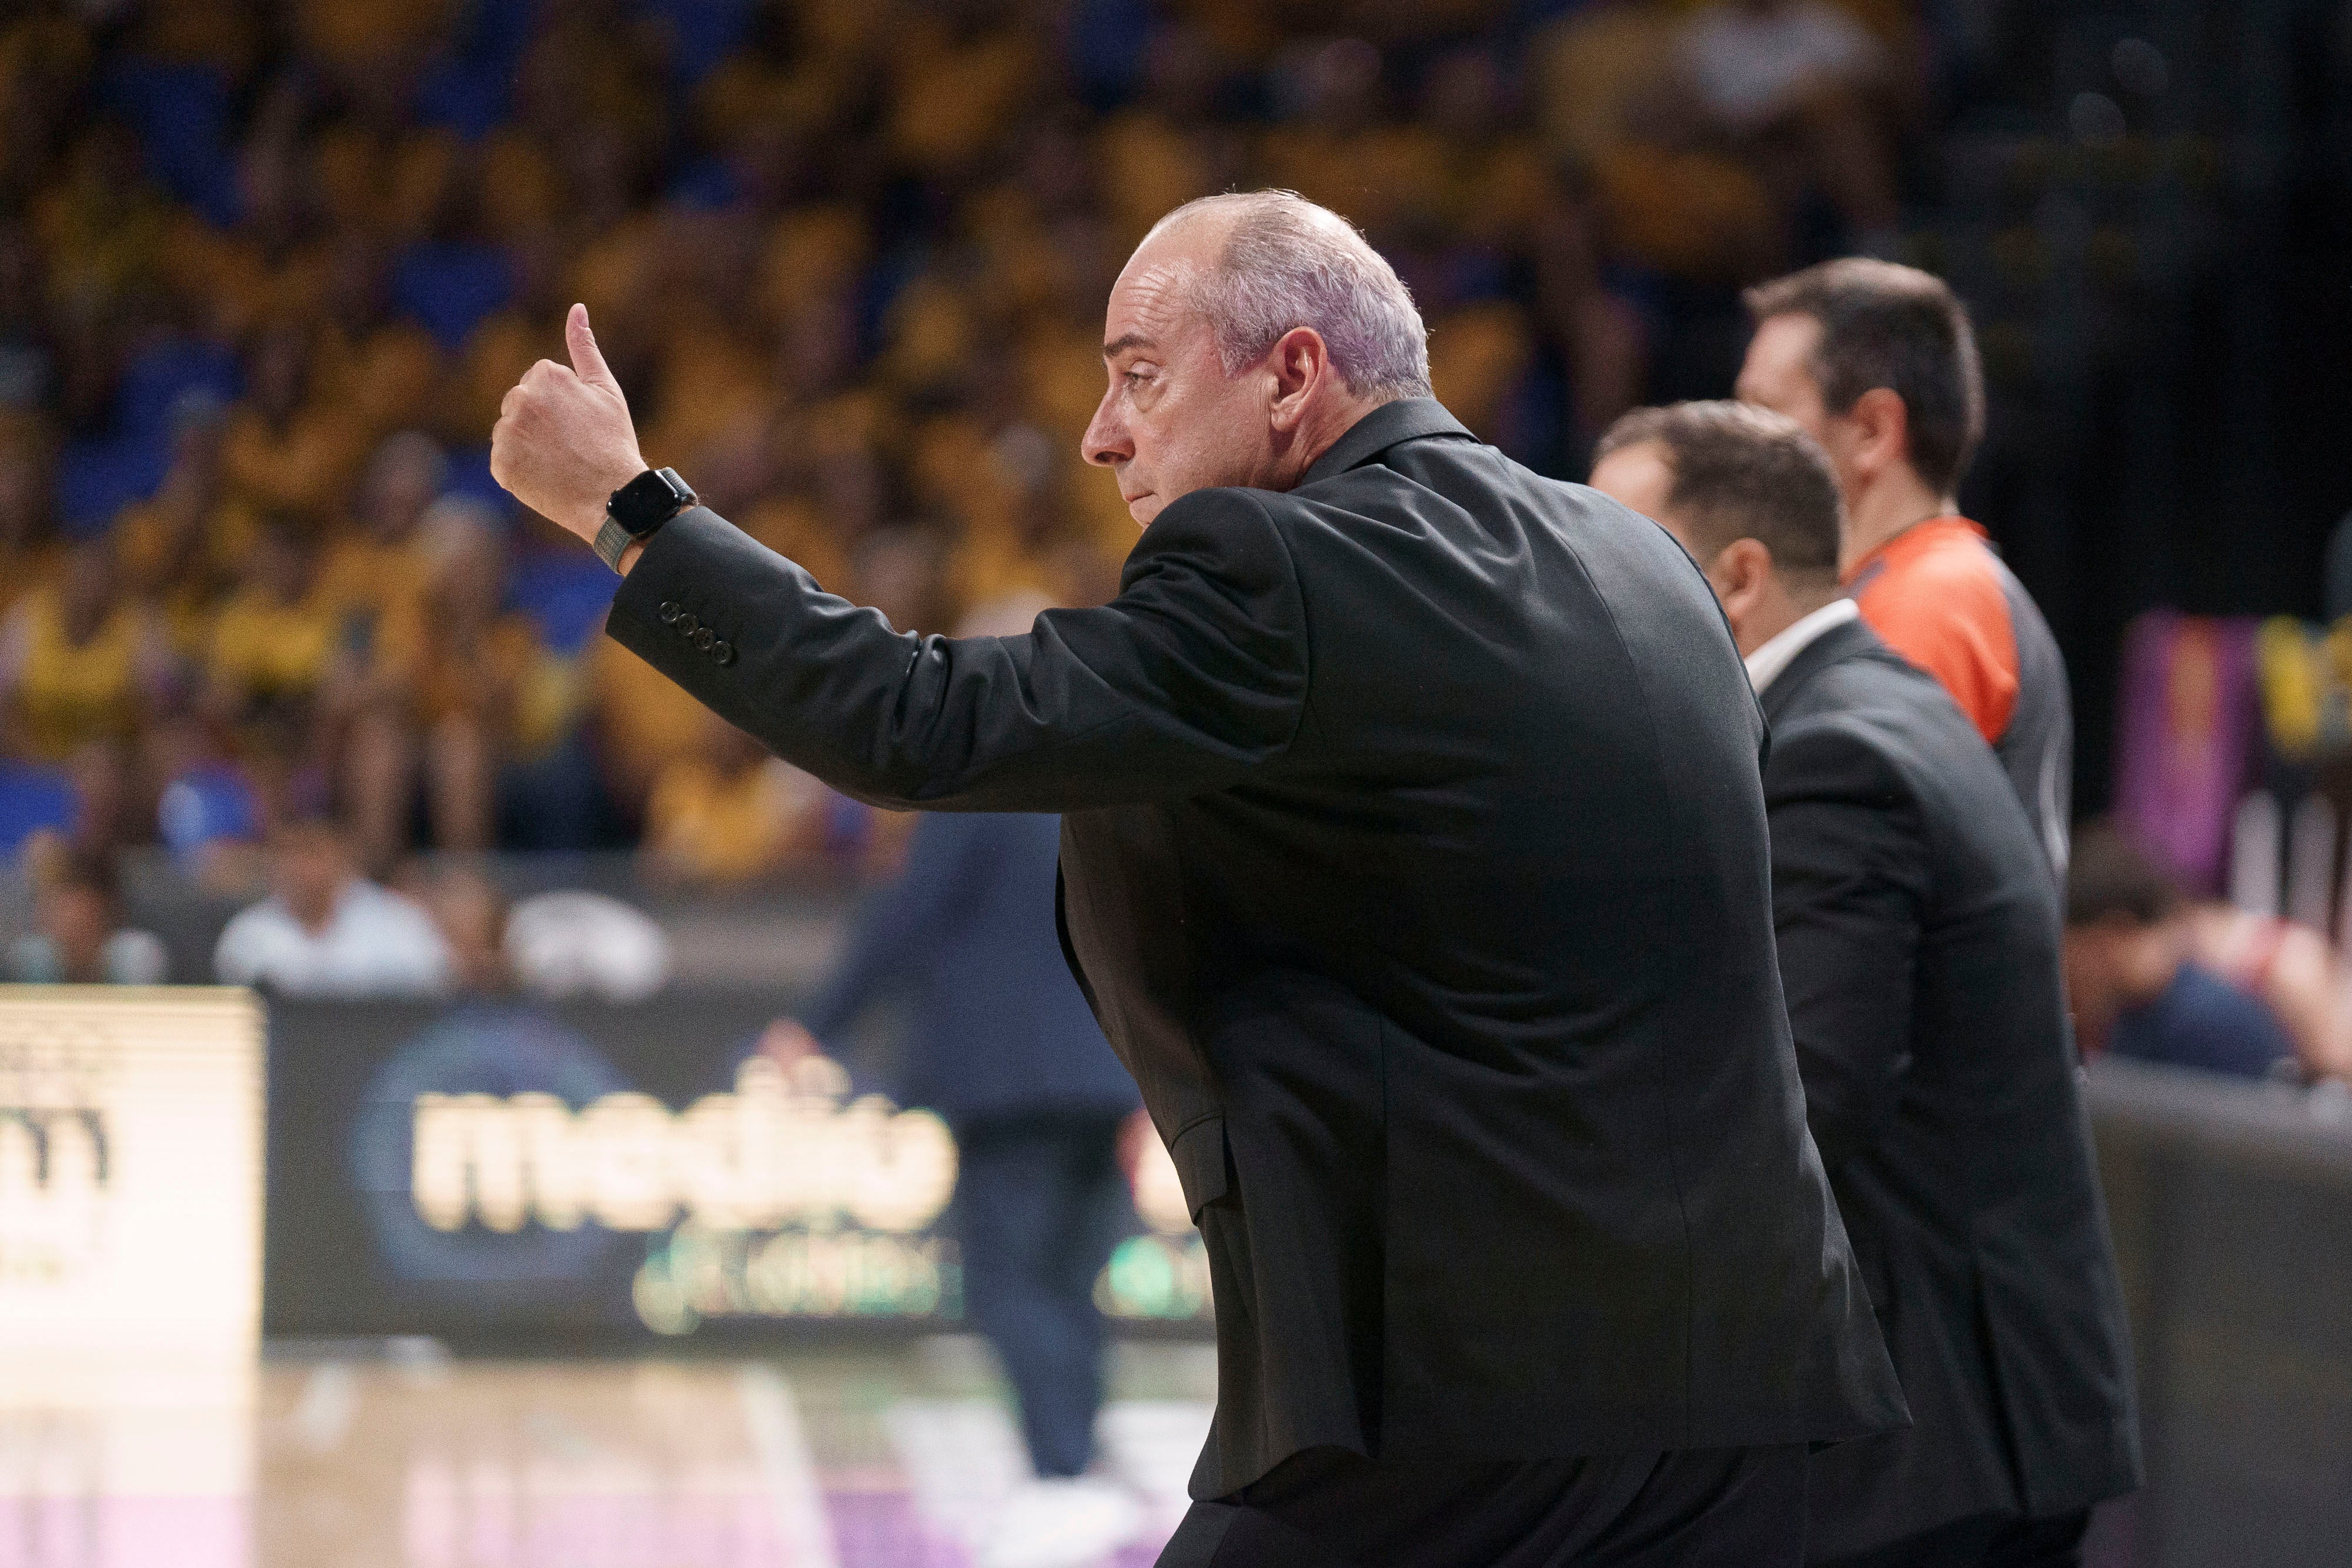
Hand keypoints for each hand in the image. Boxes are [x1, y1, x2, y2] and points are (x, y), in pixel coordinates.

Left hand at [489, 303, 647, 544]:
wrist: (612, 496)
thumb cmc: (614, 442)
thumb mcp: (605, 388)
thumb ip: (584, 347)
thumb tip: (576, 307)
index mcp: (546, 375)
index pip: (539, 383)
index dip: (562, 405)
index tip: (580, 424)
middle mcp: (520, 399)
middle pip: (519, 404)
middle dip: (539, 421)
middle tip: (570, 445)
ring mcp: (507, 433)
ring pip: (509, 432)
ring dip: (528, 444)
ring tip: (558, 462)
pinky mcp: (500, 464)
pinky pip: (503, 460)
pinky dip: (520, 469)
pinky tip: (545, 476)